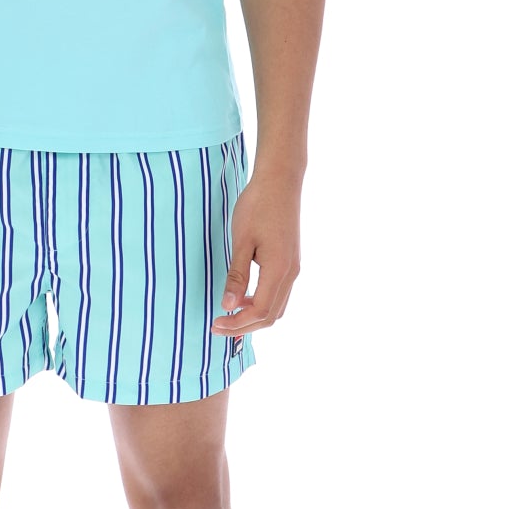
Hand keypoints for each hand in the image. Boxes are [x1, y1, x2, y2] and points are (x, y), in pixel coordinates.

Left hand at [210, 170, 301, 334]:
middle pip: (271, 315)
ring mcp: (294, 268)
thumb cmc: (258, 205)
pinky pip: (279, 293)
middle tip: (218, 326)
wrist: (280, 181)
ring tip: (229, 316)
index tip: (215, 323)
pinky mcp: (291, 261)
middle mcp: (291, 273)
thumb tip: (228, 306)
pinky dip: (261, 304)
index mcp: (279, 269)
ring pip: (277, 307)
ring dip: (254, 317)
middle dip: (245, 327)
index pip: (259, 311)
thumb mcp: (241, 240)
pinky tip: (242, 298)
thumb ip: (236, 275)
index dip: (237, 323)